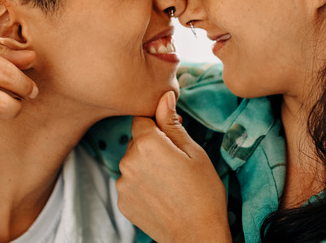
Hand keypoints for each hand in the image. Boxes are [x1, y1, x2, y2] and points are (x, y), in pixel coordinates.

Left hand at [116, 91, 231, 242]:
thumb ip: (172, 122)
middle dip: (152, 145)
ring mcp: (122, 184)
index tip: (172, 136)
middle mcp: (127, 161)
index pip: (142, 118)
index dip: (158, 124)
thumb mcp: (193, 152)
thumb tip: (164, 95)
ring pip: (133, 162)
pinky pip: (130, 182)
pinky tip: (161, 195)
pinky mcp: (122, 202)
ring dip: (146, 166)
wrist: (197, 235)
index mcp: (146, 143)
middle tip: (176, 163)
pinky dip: (142, 185)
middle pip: (136, 140)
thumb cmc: (203, 193)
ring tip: (170, 182)